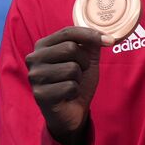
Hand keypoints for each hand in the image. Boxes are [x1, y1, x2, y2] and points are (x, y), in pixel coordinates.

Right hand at [25, 27, 101, 144]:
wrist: (71, 112)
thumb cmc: (76, 82)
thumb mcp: (86, 60)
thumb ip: (91, 45)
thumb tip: (106, 35)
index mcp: (43, 46)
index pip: (68, 32)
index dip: (91, 35)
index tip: (110, 41)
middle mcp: (34, 58)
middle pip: (70, 48)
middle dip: (84, 62)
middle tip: (80, 72)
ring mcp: (35, 76)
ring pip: (72, 68)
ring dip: (79, 78)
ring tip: (72, 84)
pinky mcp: (40, 94)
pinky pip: (70, 86)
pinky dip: (75, 91)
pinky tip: (68, 95)